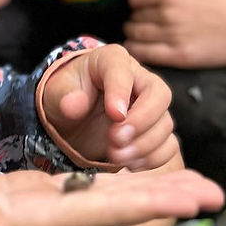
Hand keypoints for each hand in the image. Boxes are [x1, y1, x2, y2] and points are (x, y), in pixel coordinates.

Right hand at [0, 166, 224, 225]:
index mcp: (37, 221)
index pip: (106, 208)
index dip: (153, 200)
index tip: (198, 196)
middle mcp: (51, 219)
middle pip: (121, 205)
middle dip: (168, 197)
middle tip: (217, 191)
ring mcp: (47, 209)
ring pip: (110, 195)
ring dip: (151, 186)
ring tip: (192, 181)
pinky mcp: (38, 197)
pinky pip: (90, 187)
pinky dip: (119, 179)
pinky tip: (136, 171)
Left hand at [41, 44, 178, 170]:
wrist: (72, 118)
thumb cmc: (67, 96)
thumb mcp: (56, 92)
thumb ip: (64, 96)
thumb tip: (73, 105)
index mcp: (112, 61)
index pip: (123, 69)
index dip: (120, 92)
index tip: (114, 115)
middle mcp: (138, 80)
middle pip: (159, 95)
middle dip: (141, 121)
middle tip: (115, 140)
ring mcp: (151, 106)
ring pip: (165, 124)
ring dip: (143, 145)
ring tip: (115, 156)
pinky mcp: (155, 131)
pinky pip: (169, 145)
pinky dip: (153, 158)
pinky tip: (130, 164)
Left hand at [123, 0, 225, 77]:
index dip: (136, 2)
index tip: (142, 7)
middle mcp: (169, 13)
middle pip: (134, 17)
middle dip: (136, 19)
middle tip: (144, 23)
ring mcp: (172, 36)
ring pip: (134, 35)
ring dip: (134, 35)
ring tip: (142, 36)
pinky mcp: (179, 57)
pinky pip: (143, 54)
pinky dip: (137, 51)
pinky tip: (141, 49)